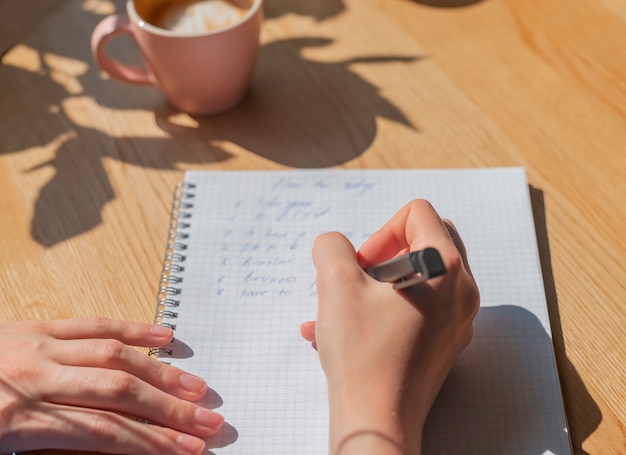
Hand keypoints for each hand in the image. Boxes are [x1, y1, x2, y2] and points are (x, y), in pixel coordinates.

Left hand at [0, 317, 222, 454]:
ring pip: (114, 355)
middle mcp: (34, 379)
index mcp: (17, 422)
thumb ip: (52, 451)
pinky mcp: (35, 326)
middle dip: (169, 410)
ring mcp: (37, 346)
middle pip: (119, 393)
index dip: (152, 444)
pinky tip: (164, 336)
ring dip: (161, 373)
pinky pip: (92, 323)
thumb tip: (114, 448)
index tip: (189, 451)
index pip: (104, 434)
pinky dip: (133, 328)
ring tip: (197, 387)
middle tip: (209, 422)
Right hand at [300, 199, 479, 454]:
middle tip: (360, 279)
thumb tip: (336, 245)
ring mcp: (458, 320)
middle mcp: (462, 291)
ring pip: (421, 277)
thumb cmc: (361, 353)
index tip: (363, 266)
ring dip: (380, 283)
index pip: (418, 213)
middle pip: (427, 241)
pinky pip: (419, 308)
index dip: (381, 231)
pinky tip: (347, 332)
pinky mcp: (447, 343)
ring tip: (344, 308)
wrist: (377, 420)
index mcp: (445, 267)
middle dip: (386, 253)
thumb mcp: (335, 284)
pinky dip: (387, 308)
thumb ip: (332, 247)